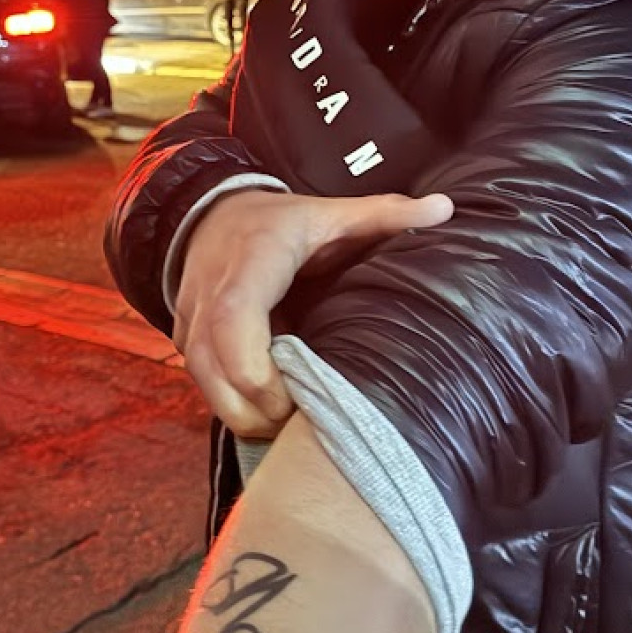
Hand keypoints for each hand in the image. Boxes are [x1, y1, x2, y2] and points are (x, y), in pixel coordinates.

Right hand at [173, 188, 452, 437]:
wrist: (210, 215)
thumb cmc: (278, 221)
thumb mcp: (330, 213)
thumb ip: (385, 213)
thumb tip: (445, 209)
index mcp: (251, 264)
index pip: (234, 322)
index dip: (259, 371)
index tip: (299, 396)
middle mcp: (210, 298)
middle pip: (216, 372)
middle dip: (260, 411)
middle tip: (309, 423)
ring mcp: (190, 324)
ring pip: (206, 388)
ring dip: (247, 415)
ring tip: (295, 423)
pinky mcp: (186, 344)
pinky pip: (205, 388)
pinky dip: (237, 407)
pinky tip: (273, 412)